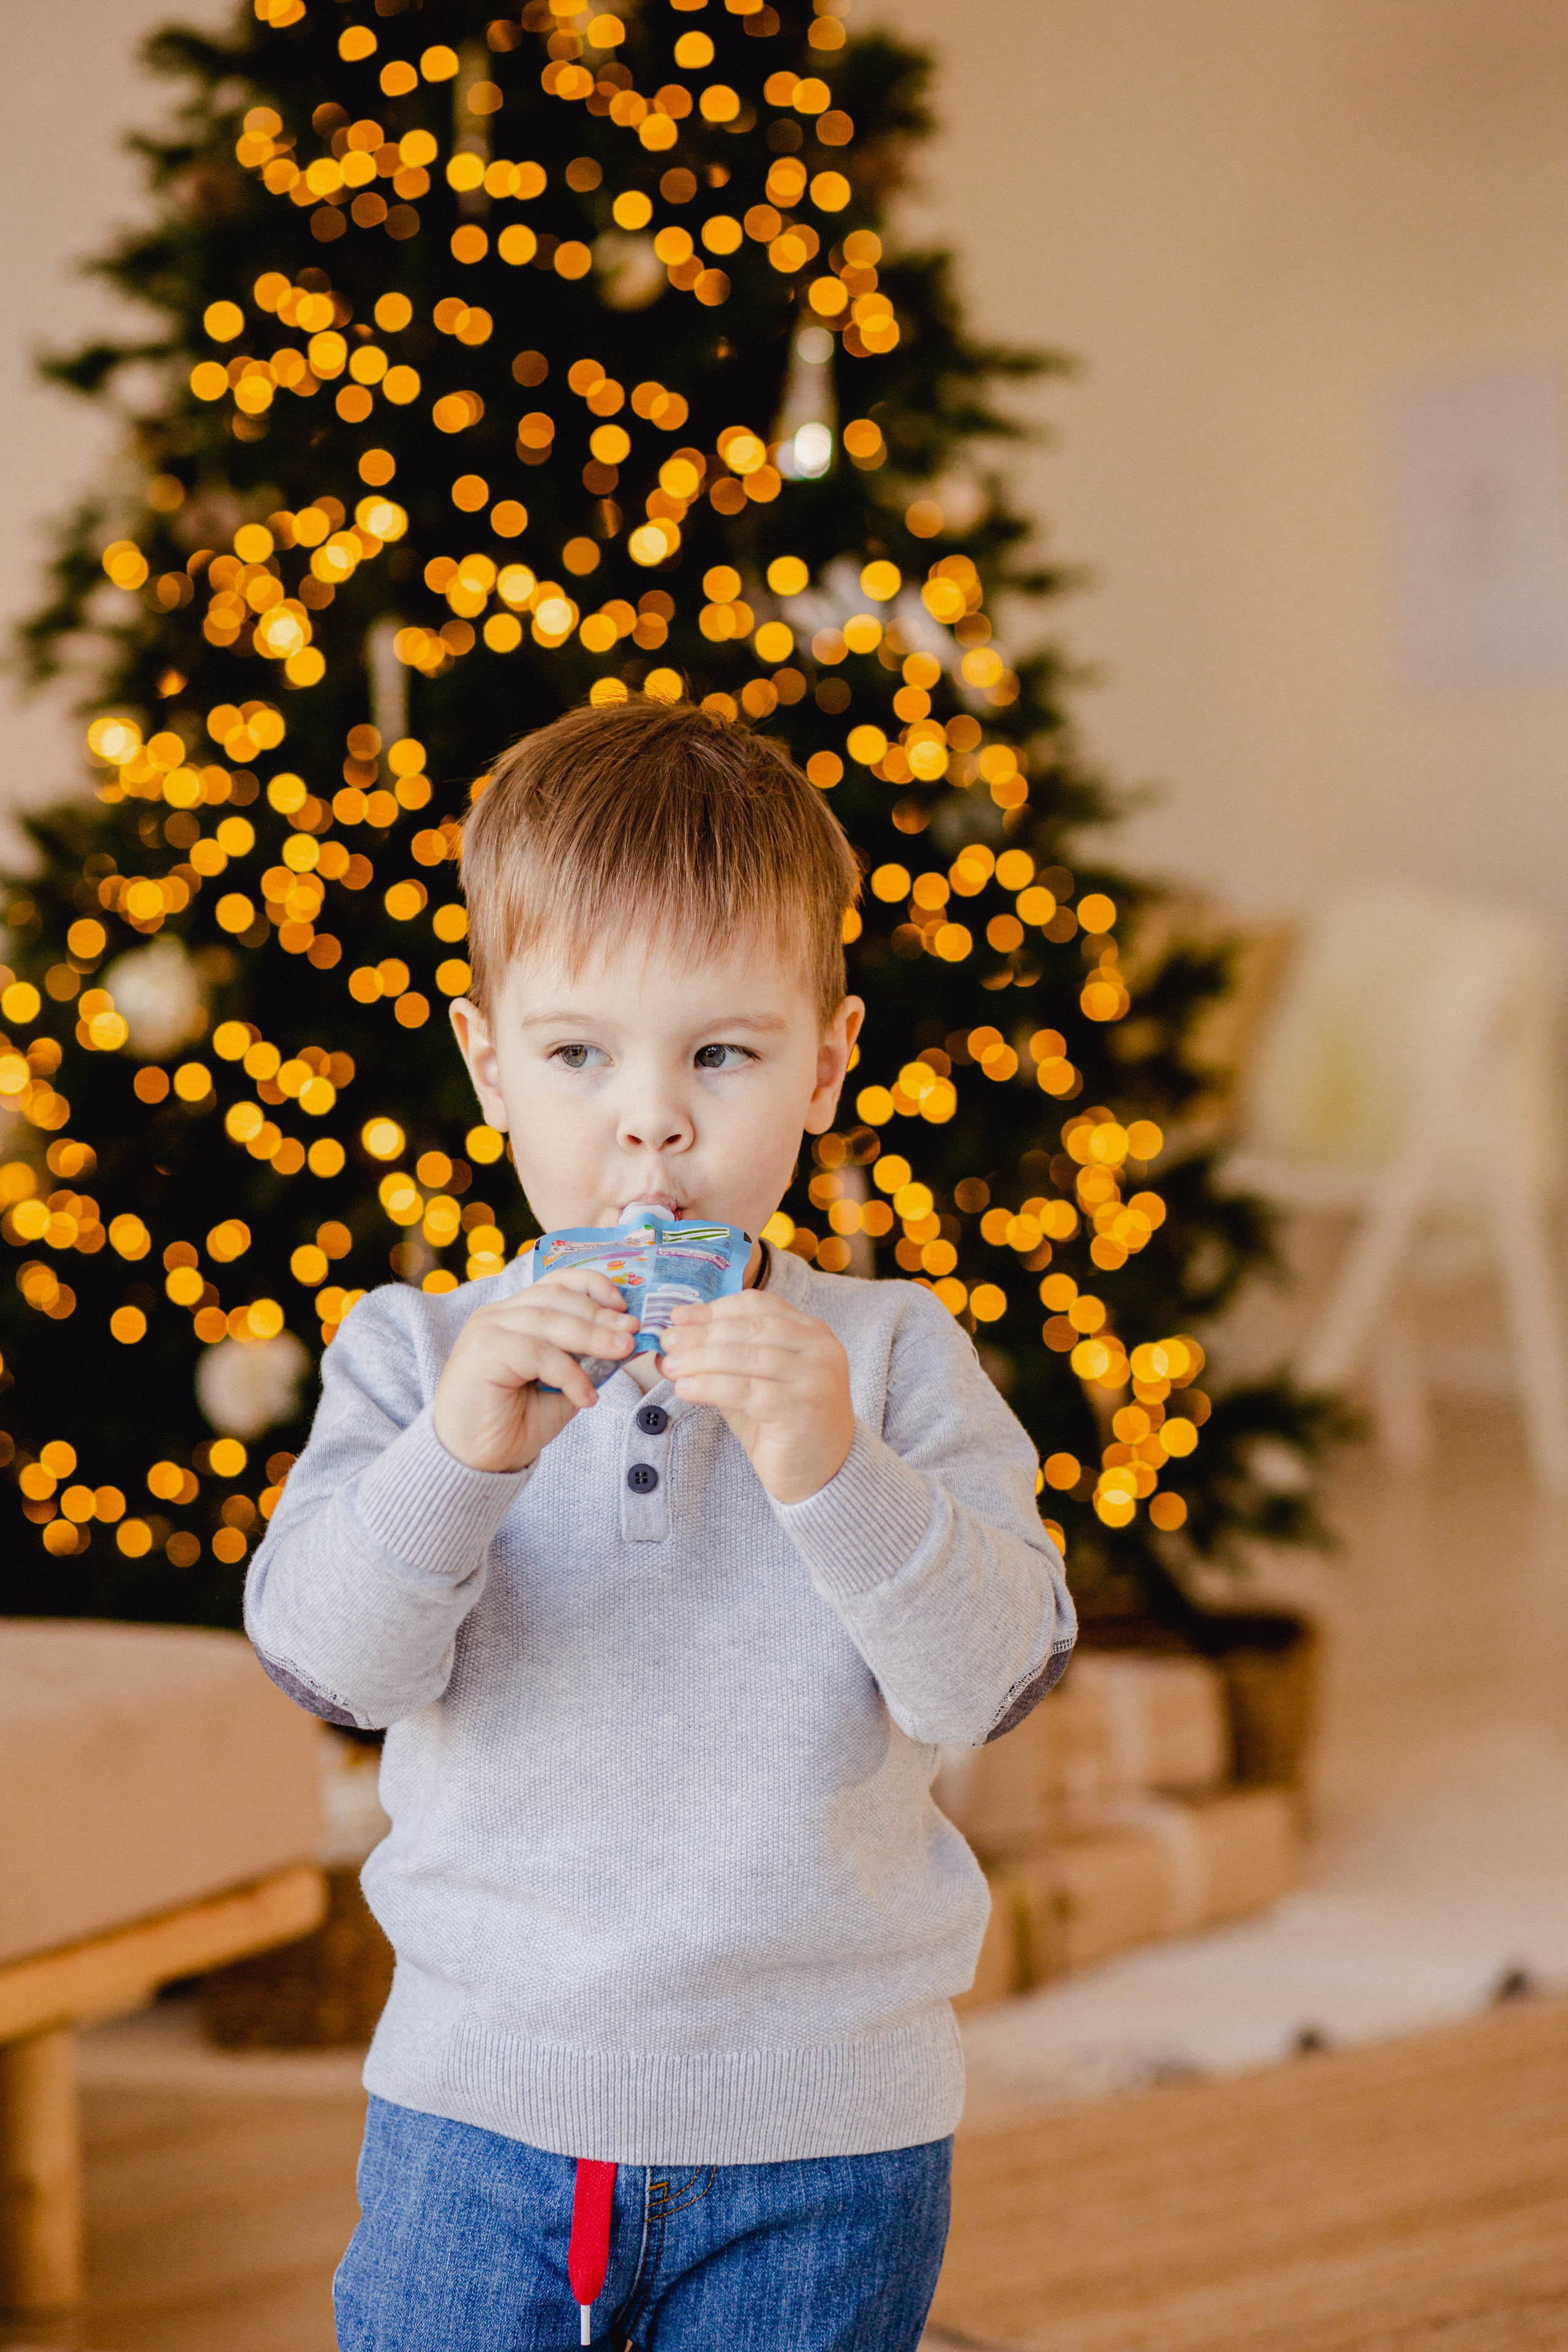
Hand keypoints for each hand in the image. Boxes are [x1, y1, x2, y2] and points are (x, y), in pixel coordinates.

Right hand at [433, 1269, 635, 1473]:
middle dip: (600, 1313)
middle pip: (556, 1297)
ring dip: (592, 1335)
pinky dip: (568, 1372)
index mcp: (515, 1315)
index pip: (556, 1283)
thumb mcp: (562, 1385)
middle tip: (632, 1332)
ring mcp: (486, 1329)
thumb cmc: (515, 1423)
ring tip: (622, 1352)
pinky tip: (586, 1396)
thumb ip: (586, 1360)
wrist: (474, 1461)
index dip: (594, 1286)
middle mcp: (498, 1315)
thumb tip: (626, 1339)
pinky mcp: (482, 1351)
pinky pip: (537, 1352)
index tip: (626, 1307)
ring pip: (548, 1319)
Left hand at [659, 1291, 853, 1504]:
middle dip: (703, 1333)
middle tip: (668, 1341)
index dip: (715, 1309)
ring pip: (747, 1357)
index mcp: (812, 1332)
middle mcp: (821, 1349)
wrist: (821, 1475)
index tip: (679, 1317)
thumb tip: (677, 1336)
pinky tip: (686, 1389)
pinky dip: (711, 1386)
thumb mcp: (756, 1381)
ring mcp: (816, 1377)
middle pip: (751, 1328)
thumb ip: (726, 1357)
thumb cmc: (784, 1425)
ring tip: (671, 1366)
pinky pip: (747, 1391)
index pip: (759, 1305)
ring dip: (701, 1359)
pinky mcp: (803, 1408)